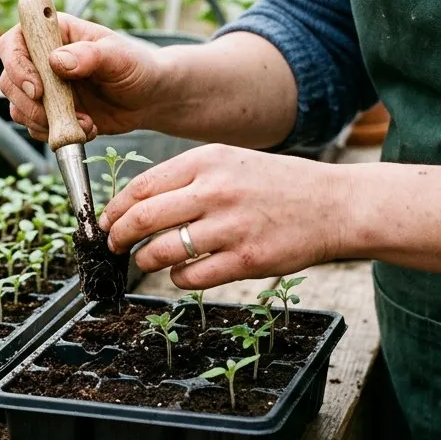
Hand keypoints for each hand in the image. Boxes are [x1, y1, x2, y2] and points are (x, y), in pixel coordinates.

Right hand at [0, 13, 166, 141]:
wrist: (150, 98)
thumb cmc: (137, 67)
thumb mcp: (120, 57)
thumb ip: (90, 55)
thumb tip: (57, 60)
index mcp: (54, 33)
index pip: (13, 42)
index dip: (17, 66)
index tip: (38, 88)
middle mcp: (41, 60)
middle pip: (9, 80)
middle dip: (30, 104)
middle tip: (59, 115)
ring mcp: (44, 88)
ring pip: (18, 108)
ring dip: (46, 123)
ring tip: (85, 123)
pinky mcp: (50, 113)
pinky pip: (35, 128)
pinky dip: (57, 134)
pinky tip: (87, 129)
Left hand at [98, 144, 347, 288]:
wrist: (334, 205)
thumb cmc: (276, 185)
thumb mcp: (230, 161)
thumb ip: (186, 178)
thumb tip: (137, 203)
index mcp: (207, 161)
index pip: (142, 186)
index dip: (115, 209)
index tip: (106, 221)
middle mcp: (215, 191)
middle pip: (143, 218)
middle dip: (118, 236)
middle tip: (114, 245)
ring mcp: (230, 227)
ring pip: (162, 250)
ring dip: (145, 259)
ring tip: (145, 259)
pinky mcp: (245, 260)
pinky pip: (191, 276)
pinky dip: (177, 278)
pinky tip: (182, 273)